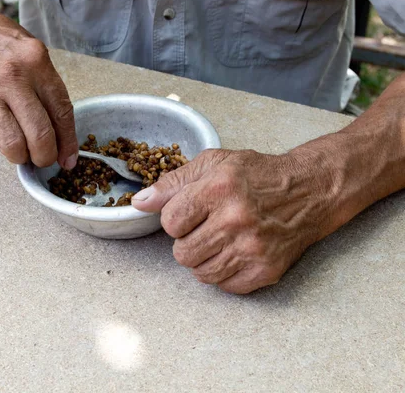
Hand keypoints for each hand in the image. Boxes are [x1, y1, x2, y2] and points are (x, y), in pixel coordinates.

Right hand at [0, 0, 77, 167]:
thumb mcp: (31, 55)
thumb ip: (48, 92)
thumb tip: (62, 139)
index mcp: (36, 62)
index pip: (62, 113)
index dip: (67, 143)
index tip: (67, 159)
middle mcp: (11, 75)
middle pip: (39, 135)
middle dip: (44, 156)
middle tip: (40, 157)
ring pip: (12, 145)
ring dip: (17, 155)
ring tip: (16, 147)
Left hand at [132, 149, 332, 293]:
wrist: (310, 191)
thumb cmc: (258, 175)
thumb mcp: (213, 164)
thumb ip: (172, 183)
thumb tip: (139, 202)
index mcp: (218, 189)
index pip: (170, 222)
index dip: (175, 218)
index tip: (190, 212)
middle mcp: (236, 220)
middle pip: (182, 253)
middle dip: (187, 240)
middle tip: (206, 227)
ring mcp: (253, 249)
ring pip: (200, 273)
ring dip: (204, 258)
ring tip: (220, 239)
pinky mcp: (266, 270)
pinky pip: (224, 286)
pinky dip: (224, 272)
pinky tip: (235, 252)